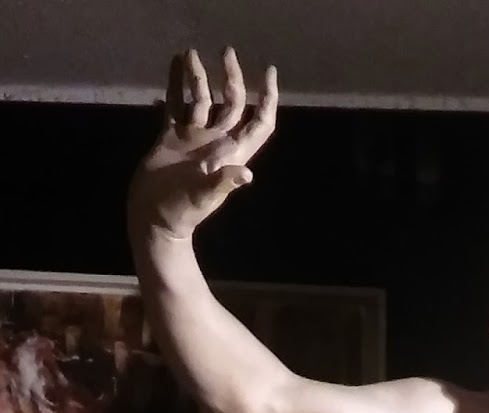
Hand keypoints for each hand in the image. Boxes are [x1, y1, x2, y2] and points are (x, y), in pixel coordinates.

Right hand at [128, 47, 276, 239]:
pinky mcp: (171, 137)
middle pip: (232, 103)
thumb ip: (223, 182)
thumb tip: (246, 174)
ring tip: (191, 53)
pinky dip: (174, 86)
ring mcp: (193, 137)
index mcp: (231, 153)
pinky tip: (173, 67)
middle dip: (232, 77)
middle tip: (226, 51)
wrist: (153, 218)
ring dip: (199, 76)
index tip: (268, 72)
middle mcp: (215, 141)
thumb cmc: (181, 211)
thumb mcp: (204, 197)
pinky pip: (175, 105)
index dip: (267, 98)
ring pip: (201, 99)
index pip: (258, 122)